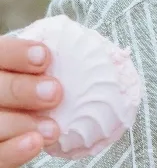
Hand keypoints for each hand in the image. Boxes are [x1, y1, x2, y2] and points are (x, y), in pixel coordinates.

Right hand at [0, 36, 61, 167]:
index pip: (0, 54)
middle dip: (23, 89)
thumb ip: (49, 71)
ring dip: (23, 123)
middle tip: (55, 93)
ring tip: (53, 128)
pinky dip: (15, 150)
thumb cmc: (37, 97)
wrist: (19, 133)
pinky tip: (35, 143)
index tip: (44, 57)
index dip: (18, 53)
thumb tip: (100, 59)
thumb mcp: (38, 77)